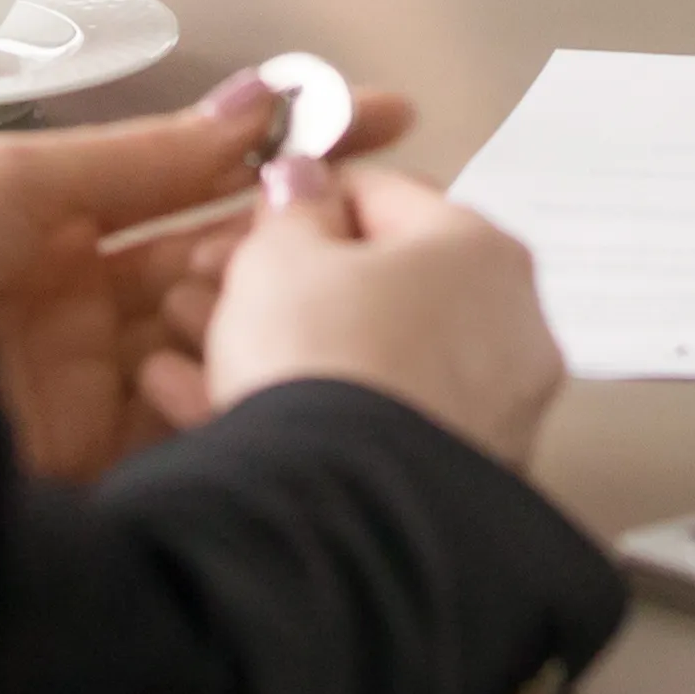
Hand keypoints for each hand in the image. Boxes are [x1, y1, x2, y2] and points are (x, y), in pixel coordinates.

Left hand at [0, 70, 415, 478]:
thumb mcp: (18, 180)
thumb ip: (144, 155)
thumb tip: (252, 105)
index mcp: (60, 230)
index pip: (201, 184)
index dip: (286, 153)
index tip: (383, 116)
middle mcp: (84, 313)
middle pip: (221, 269)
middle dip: (289, 243)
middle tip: (347, 224)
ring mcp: (91, 394)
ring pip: (218, 345)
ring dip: (263, 315)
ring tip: (296, 288)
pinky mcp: (95, 474)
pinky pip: (190, 430)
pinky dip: (230, 396)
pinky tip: (257, 365)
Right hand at [205, 159, 574, 469]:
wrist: (346, 513)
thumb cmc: (321, 354)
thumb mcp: (280, 257)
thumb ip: (291, 208)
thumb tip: (305, 180)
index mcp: (482, 247)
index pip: (385, 195)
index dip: (302, 201)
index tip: (245, 223)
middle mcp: (510, 327)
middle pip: (379, 286)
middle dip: (285, 286)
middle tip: (209, 288)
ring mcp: (490, 414)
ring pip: (363, 362)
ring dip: (277, 349)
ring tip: (184, 350)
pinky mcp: (455, 485)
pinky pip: (364, 429)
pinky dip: (297, 415)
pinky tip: (208, 411)